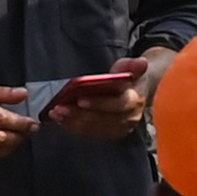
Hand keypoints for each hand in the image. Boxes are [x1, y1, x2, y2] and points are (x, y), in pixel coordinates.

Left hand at [47, 45, 171, 144]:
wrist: (136, 92)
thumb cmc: (128, 79)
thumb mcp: (131, 68)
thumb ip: (132, 66)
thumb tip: (141, 62)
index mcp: (135, 100)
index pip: (118, 104)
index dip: (99, 103)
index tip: (80, 99)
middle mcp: (129, 117)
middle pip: (103, 119)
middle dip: (79, 114)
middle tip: (59, 108)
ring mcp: (120, 128)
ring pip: (95, 128)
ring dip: (73, 122)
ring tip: (55, 113)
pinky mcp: (110, 133)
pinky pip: (91, 133)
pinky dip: (74, 127)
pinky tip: (60, 120)